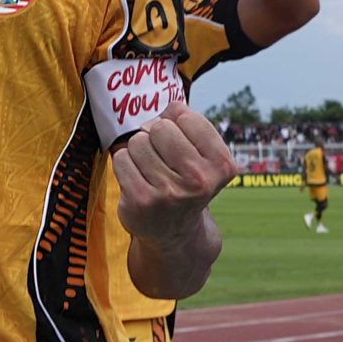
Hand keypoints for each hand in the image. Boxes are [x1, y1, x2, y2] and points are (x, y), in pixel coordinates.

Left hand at [111, 100, 236, 242]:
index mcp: (221, 165)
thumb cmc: (186, 182)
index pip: (185, 117)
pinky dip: (124, 163)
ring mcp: (169, 193)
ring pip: (138, 142)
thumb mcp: (202, 155)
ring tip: (150, 170)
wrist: (175, 233)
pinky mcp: (141, 201)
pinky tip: (137, 179)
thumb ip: (188, 123)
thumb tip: (170, 108)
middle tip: (162, 157)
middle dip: (155, 136)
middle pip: (160, 128)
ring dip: (138, 150)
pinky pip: (121, 158)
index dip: (176, 123)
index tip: (181, 143)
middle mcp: (199, 181)